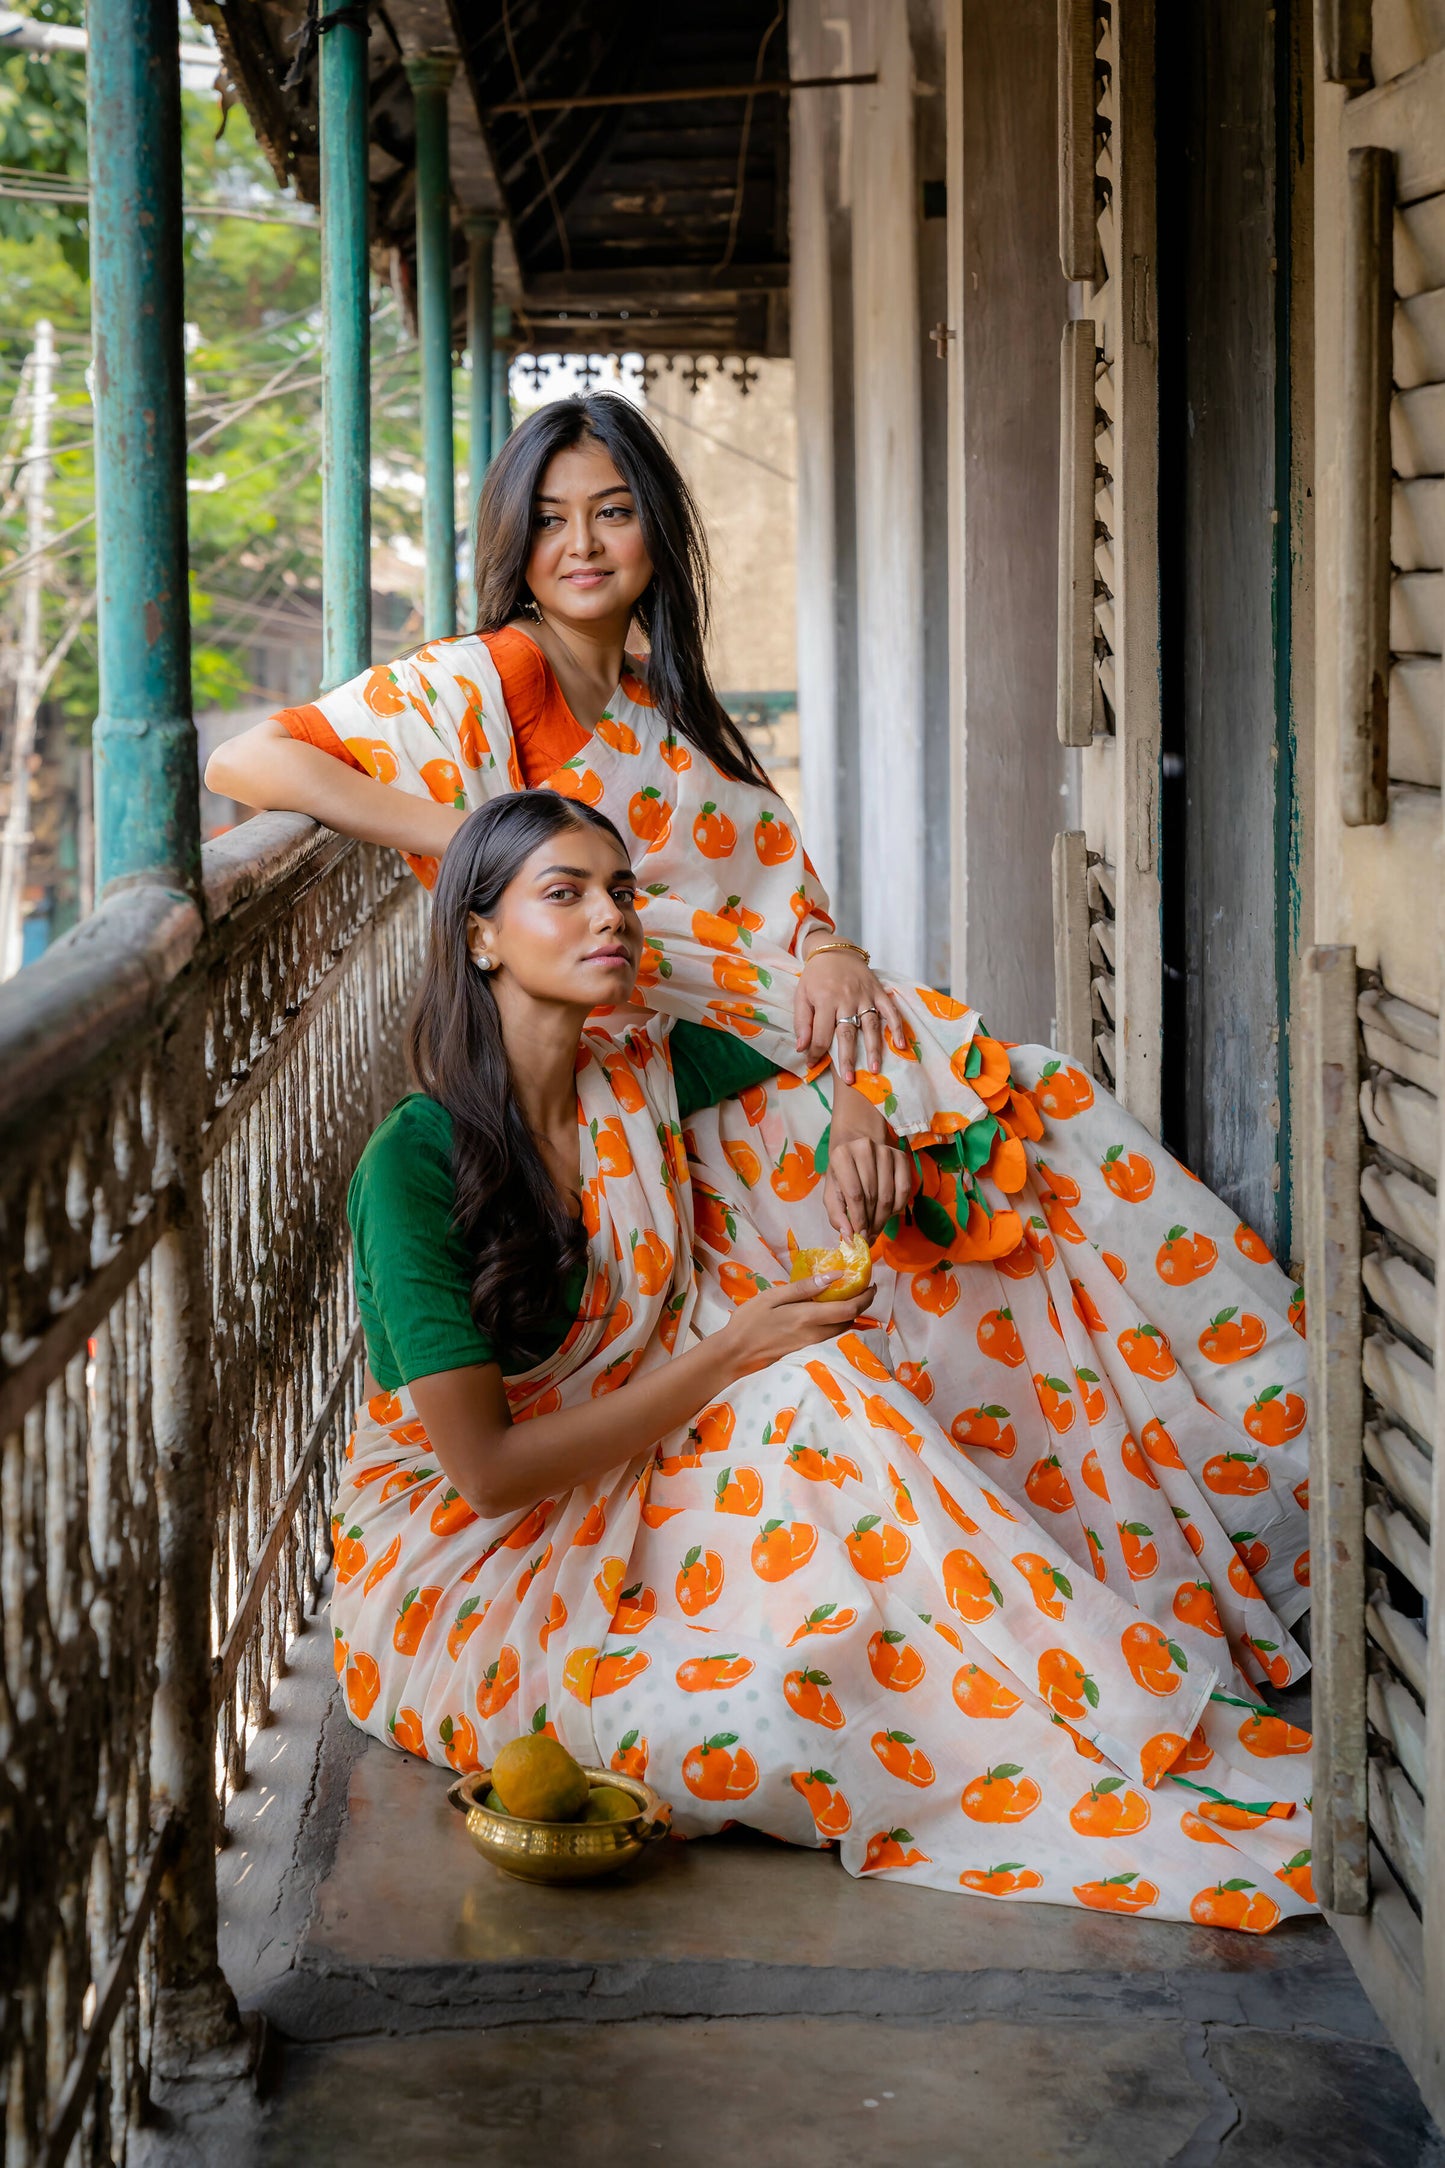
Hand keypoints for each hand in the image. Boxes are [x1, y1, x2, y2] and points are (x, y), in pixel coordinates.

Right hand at [718, 1274, 876, 1379]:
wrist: (734, 1355)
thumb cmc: (749, 1322)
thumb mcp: (772, 1297)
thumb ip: (804, 1287)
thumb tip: (835, 1276)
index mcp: (808, 1317)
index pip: (849, 1308)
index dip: (865, 1296)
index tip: (871, 1283)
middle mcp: (815, 1334)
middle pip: (850, 1320)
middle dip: (862, 1304)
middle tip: (863, 1287)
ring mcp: (812, 1345)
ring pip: (842, 1330)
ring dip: (850, 1314)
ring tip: (849, 1297)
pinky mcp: (806, 1351)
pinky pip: (831, 1336)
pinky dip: (838, 1323)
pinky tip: (830, 1314)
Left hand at [794, 948, 906, 1083]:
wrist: (834, 950)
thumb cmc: (815, 976)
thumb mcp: (801, 995)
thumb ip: (802, 1022)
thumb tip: (802, 1048)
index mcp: (825, 1000)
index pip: (821, 1034)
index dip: (817, 1052)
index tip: (813, 1065)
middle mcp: (846, 999)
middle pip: (846, 1033)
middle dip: (847, 1058)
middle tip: (849, 1080)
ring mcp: (865, 996)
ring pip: (870, 1026)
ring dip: (873, 1049)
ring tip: (874, 1069)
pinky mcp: (878, 991)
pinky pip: (890, 1011)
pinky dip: (897, 1027)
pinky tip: (901, 1045)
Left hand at [824, 1133, 912, 1242]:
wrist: (856, 1147)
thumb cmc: (843, 1174)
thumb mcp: (832, 1192)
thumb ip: (836, 1215)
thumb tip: (849, 1237)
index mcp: (841, 1155)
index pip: (854, 1194)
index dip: (858, 1219)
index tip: (859, 1237)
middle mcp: (864, 1148)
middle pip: (872, 1196)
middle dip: (871, 1222)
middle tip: (868, 1236)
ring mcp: (886, 1151)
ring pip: (889, 1195)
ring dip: (883, 1218)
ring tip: (876, 1227)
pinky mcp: (901, 1156)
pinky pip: (904, 1189)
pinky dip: (898, 1207)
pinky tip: (889, 1213)